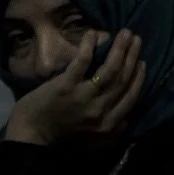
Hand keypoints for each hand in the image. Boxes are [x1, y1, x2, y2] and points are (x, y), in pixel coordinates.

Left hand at [6, 29, 146, 145]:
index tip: (142, 62)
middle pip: (122, 79)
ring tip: (125, 33)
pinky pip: (82, 63)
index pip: (131, 96)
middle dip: (132, 57)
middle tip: (136, 39)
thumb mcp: (93, 141)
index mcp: (109, 123)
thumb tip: (128, 119)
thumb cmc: (61, 138)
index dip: (139, 77)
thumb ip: (113, 131)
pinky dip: (88, 47)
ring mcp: (83, 96)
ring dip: (120, 49)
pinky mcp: (65, 86)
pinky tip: (92, 33)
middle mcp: (101, 109)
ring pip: (109, 70)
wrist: (32, 136)